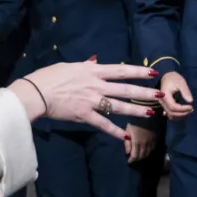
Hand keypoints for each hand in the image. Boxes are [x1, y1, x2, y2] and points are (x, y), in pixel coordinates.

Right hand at [11, 61, 160, 139]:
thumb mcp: (69, 66)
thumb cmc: (49, 76)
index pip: (121, 70)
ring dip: (136, 110)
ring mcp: (91, 101)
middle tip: (160, 95)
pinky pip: (103, 124)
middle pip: (125, 89)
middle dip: (144, 92)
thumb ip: (85, 65)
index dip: (139, 71)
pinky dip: (115, 131)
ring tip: (151, 113)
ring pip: (119, 106)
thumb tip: (95, 60)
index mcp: (93, 70)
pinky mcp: (84, 116)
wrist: (36, 93)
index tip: (153, 72)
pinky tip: (126, 136)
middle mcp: (96, 85)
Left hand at [125, 124, 156, 162]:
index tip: (128, 162)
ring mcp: (151, 142)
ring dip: (143, 156)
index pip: (134, 156)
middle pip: (141, 156)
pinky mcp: (156, 139)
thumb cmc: (134, 122)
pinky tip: (146, 151)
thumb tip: (127, 153)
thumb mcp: (128, 130)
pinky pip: (153, 149)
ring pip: (148, 153)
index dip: (131, 160)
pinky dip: (149, 152)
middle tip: (133, 159)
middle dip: (137, 159)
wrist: (147, 115)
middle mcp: (145, 144)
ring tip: (139, 156)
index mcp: (137, 142)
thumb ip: (127, 142)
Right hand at [159, 72, 193, 119]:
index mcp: (164, 95)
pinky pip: (170, 114)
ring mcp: (163, 105)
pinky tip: (184, 113)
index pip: (173, 107)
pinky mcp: (165, 106)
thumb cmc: (173, 78)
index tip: (191, 106)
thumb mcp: (181, 82)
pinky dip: (178, 116)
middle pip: (171, 113)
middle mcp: (162, 102)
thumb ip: (185, 91)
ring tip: (189, 111)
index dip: (182, 109)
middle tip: (192, 109)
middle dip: (182, 113)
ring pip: (171, 115)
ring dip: (180, 115)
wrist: (166, 77)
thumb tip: (190, 101)